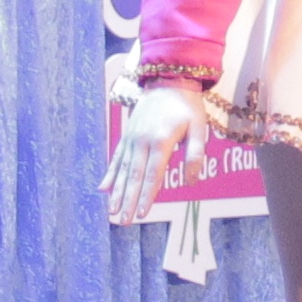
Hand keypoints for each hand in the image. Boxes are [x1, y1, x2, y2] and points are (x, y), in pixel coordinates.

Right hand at [105, 81, 211, 226]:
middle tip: (123, 221)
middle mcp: (142, 141)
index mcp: (161, 140)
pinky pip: (116, 158)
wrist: (167, 80)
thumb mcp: (198, 128)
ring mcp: (132, 138)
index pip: (153, 175)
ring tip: (111, 211)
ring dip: (117, 192)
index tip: (142, 214)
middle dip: (128, 201)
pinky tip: (102, 189)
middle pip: (134, 177)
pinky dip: (110, 174)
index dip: (147, 195)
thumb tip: (192, 182)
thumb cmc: (187, 106)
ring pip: (123, 170)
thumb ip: (195, 154)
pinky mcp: (127, 135)